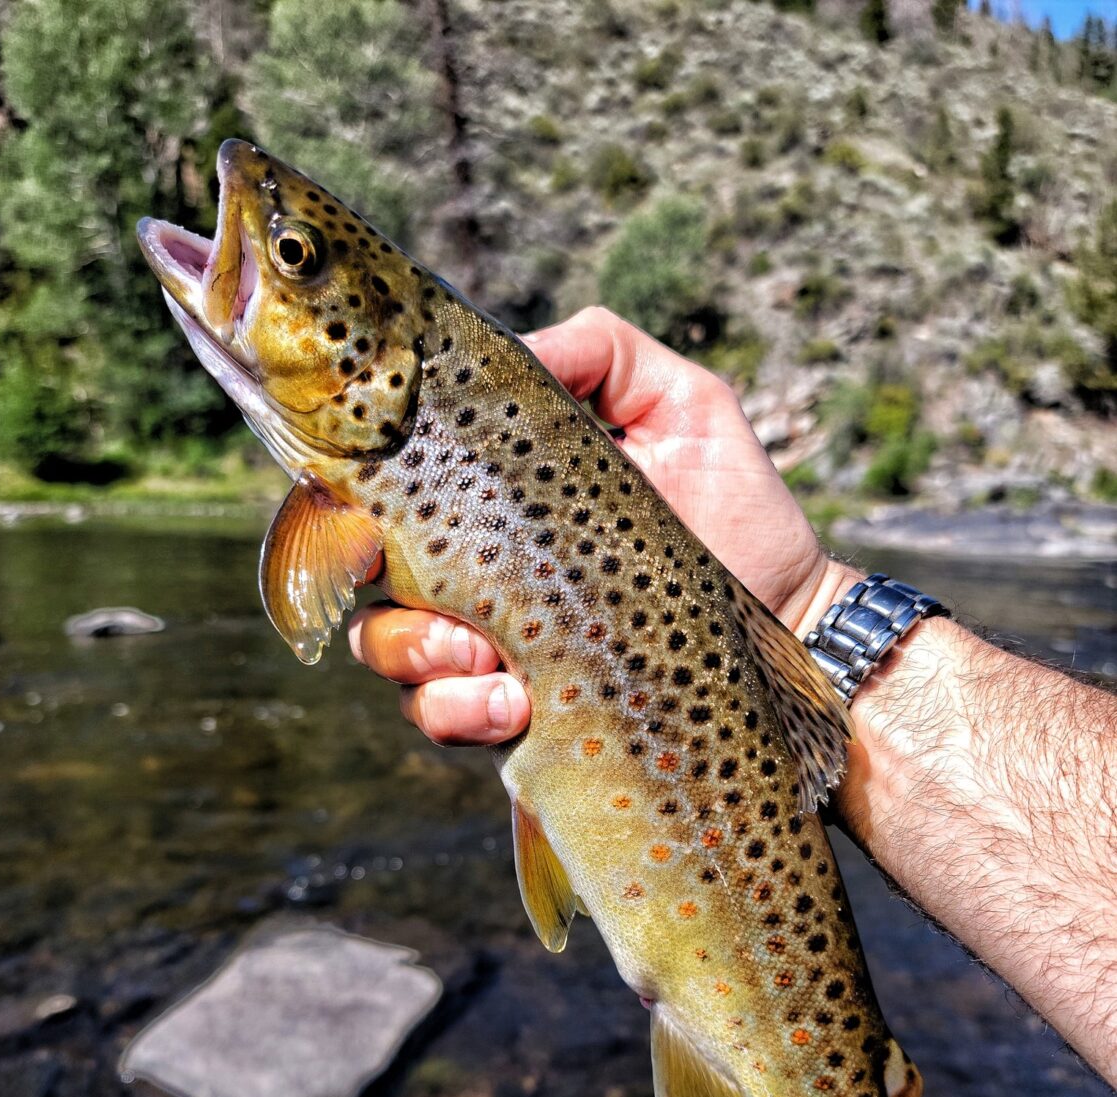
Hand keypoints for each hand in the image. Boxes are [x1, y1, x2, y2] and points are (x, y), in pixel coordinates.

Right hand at [348, 306, 851, 743]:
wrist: (788, 615)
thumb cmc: (736, 504)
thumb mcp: (682, 402)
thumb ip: (602, 351)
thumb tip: (510, 350)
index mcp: (495, 489)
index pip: (384, 480)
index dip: (342, 488)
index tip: (356, 501)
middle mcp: (473, 560)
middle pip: (357, 565)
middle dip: (369, 576)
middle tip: (439, 589)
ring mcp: (486, 637)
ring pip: (388, 648)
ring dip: (420, 654)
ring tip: (493, 662)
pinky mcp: (511, 706)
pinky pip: (441, 713)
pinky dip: (460, 709)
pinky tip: (517, 701)